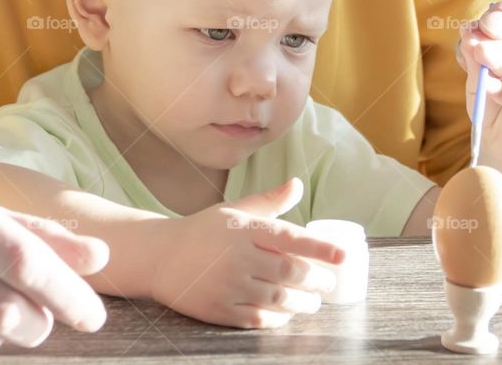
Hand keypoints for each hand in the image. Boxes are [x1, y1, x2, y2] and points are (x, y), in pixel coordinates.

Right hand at [150, 177, 342, 328]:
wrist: (159, 256)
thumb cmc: (203, 231)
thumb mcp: (234, 211)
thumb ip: (269, 202)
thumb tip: (297, 184)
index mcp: (244, 229)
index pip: (289, 238)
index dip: (319, 248)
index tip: (342, 256)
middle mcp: (238, 256)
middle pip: (290, 273)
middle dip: (317, 281)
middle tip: (327, 283)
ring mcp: (228, 285)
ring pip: (279, 299)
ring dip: (303, 303)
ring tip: (313, 302)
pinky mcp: (220, 310)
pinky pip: (259, 318)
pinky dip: (280, 318)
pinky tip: (288, 314)